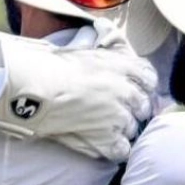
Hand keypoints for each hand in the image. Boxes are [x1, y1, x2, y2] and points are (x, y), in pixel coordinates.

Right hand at [0, 20, 156, 160]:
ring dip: (121, 128)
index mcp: (122, 66)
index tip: (132, 89)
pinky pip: (122, 149)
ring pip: (133, 127)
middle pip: (143, 105)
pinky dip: (114, 148)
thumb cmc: (51, 65)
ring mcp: (118, 116)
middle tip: (115, 110)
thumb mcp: (82, 49)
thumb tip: (108, 35)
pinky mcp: (106, 138)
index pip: (149, 76)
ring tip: (102, 126)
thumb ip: (103, 50)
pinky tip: (103, 144)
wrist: (35, 88)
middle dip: (133, 108)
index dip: (142, 85)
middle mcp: (126, 91)